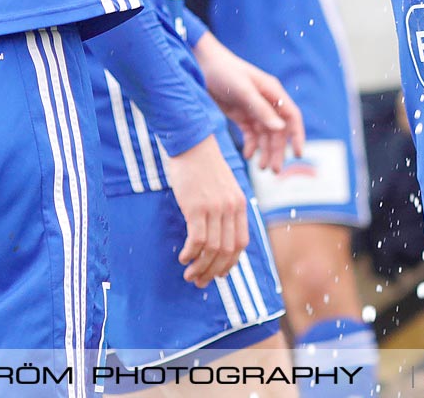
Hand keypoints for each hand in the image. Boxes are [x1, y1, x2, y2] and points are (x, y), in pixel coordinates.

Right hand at [160, 133, 248, 286]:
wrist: (191, 142)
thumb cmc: (203, 165)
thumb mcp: (223, 187)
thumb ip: (225, 208)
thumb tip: (218, 235)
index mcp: (240, 204)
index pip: (241, 243)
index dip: (230, 263)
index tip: (219, 274)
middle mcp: (231, 208)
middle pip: (227, 251)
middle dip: (214, 271)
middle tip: (200, 281)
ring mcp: (215, 208)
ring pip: (212, 249)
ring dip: (200, 266)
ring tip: (189, 274)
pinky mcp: (196, 207)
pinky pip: (197, 239)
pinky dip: (190, 253)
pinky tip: (182, 257)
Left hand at [194, 31, 304, 172]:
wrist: (202, 64)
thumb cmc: (226, 72)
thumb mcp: (243, 91)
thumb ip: (261, 110)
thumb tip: (280, 129)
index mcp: (273, 93)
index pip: (292, 117)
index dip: (297, 136)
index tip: (298, 154)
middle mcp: (267, 102)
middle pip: (278, 131)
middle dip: (278, 151)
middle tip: (274, 171)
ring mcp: (254, 109)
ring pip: (265, 135)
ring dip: (265, 151)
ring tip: (262, 169)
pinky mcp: (241, 115)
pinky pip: (251, 134)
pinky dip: (251, 146)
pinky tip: (247, 156)